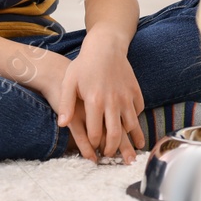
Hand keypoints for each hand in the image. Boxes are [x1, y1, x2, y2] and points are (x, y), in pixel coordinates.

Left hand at [57, 37, 145, 163]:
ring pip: (131, 126)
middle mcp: (113, 101)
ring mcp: (126, 96)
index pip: (96, 133)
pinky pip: (138, 111)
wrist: (106, 46)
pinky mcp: (135, 91)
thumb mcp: (69, 82)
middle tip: (109, 155)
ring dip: (130, 140)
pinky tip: (129, 124)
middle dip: (112, 149)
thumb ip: (66, 105)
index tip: (93, 150)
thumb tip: (62, 125)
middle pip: (116, 135)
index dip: (94, 145)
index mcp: (95, 101)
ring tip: (128, 150)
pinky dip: (135, 119)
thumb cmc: (84, 64)